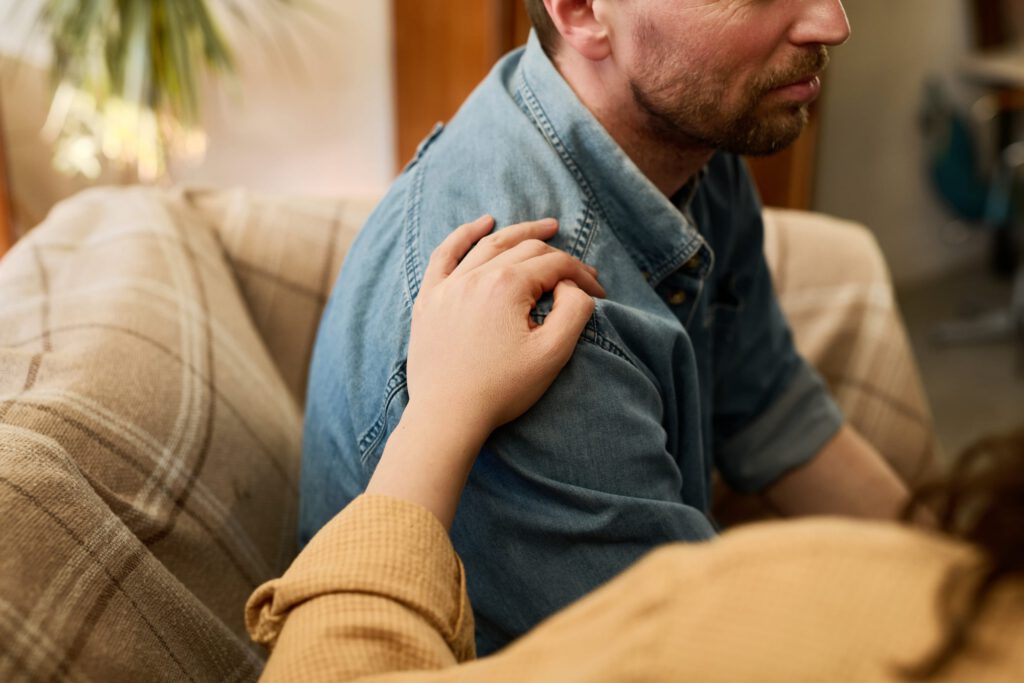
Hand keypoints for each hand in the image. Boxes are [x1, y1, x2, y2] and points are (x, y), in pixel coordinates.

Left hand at [366, 214, 604, 527]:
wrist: (447, 415)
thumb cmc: (502, 389)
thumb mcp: (552, 354)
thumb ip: (573, 311)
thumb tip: (570, 287)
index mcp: (507, 285)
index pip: (555, 264)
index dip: (582, 275)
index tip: (599, 293)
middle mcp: (476, 276)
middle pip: (525, 250)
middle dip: (559, 256)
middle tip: (580, 271)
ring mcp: (448, 285)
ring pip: (489, 245)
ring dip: (520, 233)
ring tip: (545, 228)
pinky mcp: (429, 299)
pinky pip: (445, 254)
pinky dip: (464, 235)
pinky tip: (482, 224)